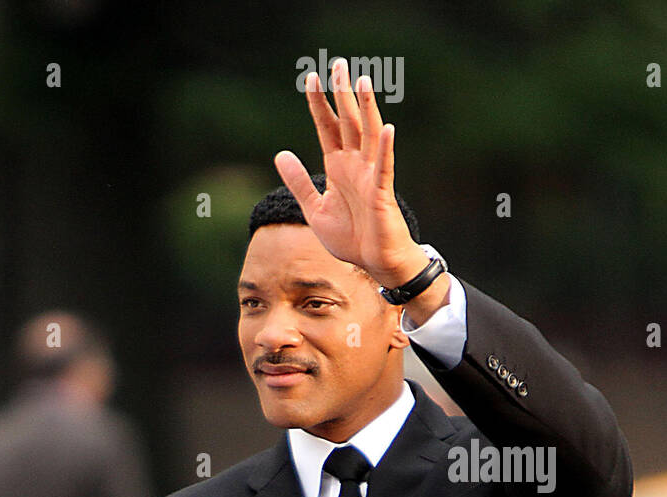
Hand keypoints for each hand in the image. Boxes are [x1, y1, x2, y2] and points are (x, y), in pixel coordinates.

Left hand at [273, 59, 433, 293]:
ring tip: (362, 82)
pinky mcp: (381, 193)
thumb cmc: (350, 236)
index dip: (319, 104)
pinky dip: (384, 149)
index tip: (310, 78)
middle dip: (342, 94)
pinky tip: (386, 129)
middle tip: (337, 64)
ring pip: (367, 135)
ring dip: (365, 109)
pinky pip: (384, 168)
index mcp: (338, 166)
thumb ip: (298, 182)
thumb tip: (280, 154)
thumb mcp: (314, 209)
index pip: (326, 127)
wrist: (373, 262)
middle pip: (347, 122)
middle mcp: (355, 165)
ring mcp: (370, 176)